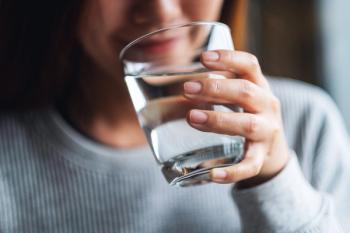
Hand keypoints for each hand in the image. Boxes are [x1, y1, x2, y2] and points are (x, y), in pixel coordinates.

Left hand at [183, 50, 289, 187]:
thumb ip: (215, 88)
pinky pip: (249, 165)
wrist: (273, 150)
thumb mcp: (239, 97)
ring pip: (247, 125)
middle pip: (246, 92)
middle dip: (216, 89)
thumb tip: (171, 86)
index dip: (228, 59)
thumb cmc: (247, 115)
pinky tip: (213, 174)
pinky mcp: (261, 158)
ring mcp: (266, 132)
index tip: (204, 58)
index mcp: (259, 86)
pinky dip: (232, 171)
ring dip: (219, 120)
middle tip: (187, 89)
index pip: (249, 65)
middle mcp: (267, 106)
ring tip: (191, 117)